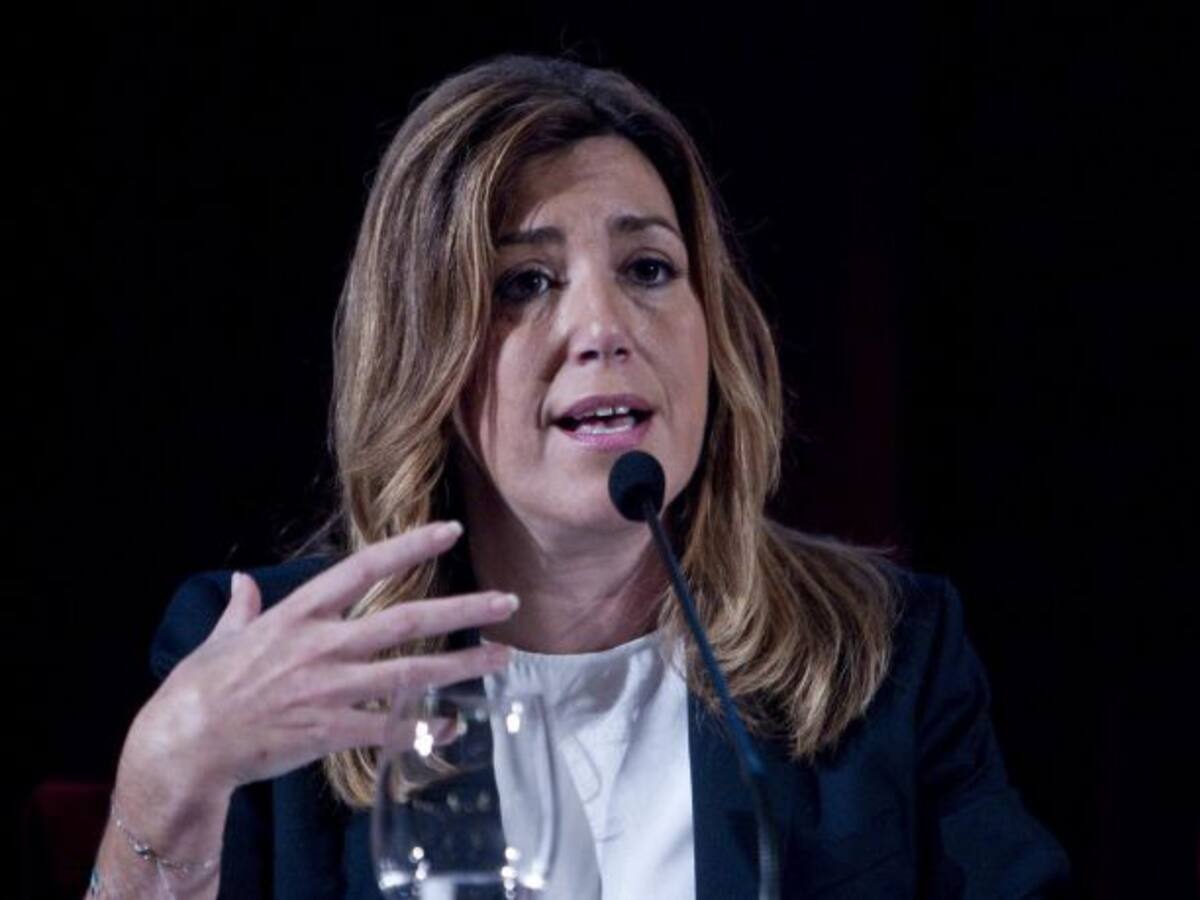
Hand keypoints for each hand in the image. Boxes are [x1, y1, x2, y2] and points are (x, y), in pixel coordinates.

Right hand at [122, 521, 515, 800]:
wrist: (185, 747)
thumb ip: (241, 609)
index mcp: (298, 616)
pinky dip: (424, 729)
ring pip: (411, 674)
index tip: (448, 531)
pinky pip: (390, 730)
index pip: (364, 569)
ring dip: (462, 667)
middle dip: (463, 610)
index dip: (409, 547)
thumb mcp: (219, 638)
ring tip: (502, 658)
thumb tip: (243, 583)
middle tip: (507, 601)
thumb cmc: (199, 690)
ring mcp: (331, 690)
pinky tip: (454, 725)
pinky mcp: (331, 732)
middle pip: (407, 621)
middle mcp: (322, 646)